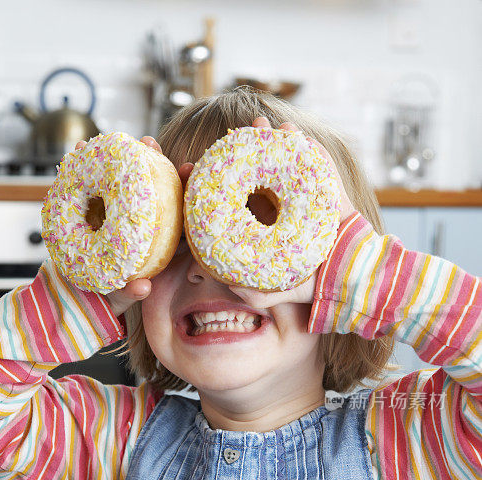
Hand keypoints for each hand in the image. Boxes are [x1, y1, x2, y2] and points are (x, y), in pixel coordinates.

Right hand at [73, 137, 172, 316]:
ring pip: (121, 184)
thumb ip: (129, 294)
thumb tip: (142, 288)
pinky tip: (81, 149)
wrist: (79, 299)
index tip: (188, 167)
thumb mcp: (119, 298)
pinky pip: (92, 189)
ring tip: (115, 138)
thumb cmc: (108, 299)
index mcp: (157, 243)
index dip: (184, 190)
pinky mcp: (93, 213)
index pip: (176, 213)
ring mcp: (117, 217)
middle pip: (151, 189)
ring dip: (117, 159)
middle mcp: (140, 226)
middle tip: (148, 140)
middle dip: (151, 161)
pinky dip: (86, 169)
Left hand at [226, 116, 354, 311]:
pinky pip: (317, 164)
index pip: (233, 197)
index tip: (193, 167)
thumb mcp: (272, 292)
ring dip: (276, 141)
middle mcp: (279, 206)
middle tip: (241, 132)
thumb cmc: (310, 286)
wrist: (349, 279)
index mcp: (261, 224)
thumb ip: (251, 292)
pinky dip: (307, 146)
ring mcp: (303, 196)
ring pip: (286, 163)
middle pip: (258, 171)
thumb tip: (225, 283)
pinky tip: (294, 132)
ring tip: (265, 124)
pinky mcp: (328, 190)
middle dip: (248, 149)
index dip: (215, 181)